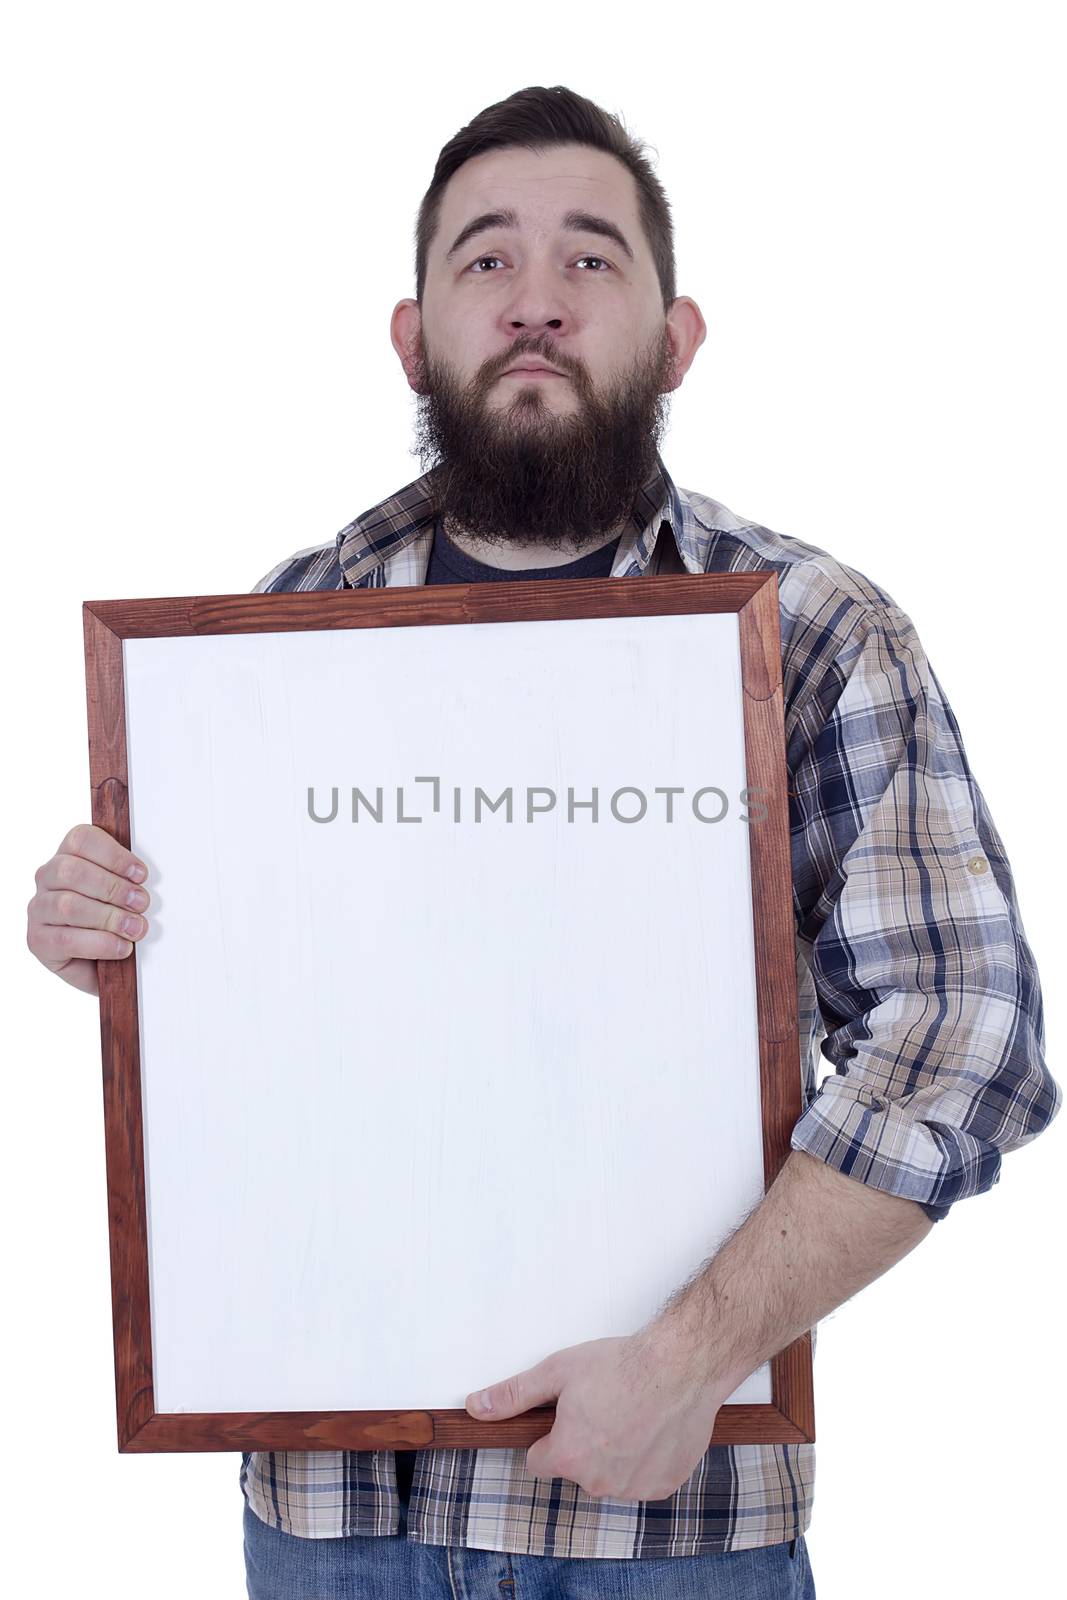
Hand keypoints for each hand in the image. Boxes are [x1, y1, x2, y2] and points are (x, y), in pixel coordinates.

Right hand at [26, 823, 150, 995]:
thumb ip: (129, 880)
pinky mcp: (38, 940)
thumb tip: (142, 882)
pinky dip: (99, 943)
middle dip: (113, 887)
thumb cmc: (115, 921)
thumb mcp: (124, 894)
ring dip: (109, 917)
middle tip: (141, 903)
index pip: (81, 840)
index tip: (141, 874)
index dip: (114, 855)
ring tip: (135, 928)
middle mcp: (47, 878)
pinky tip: (121, 947)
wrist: (103, 965)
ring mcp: (39, 909)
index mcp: (68, 856)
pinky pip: (65, 939)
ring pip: (67, 905)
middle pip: (71, 871)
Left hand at [463, 1329, 722, 1501]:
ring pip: (609, 1476)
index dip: (549, 1436)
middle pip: (576, 1469)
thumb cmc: (622, 1365)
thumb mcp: (558, 1371)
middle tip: (602, 1406)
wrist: (682, 1364)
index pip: (538, 1462)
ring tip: (630, 1414)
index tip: (566, 1414)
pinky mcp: (663, 1486)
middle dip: (583, 1444)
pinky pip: (641, 1479)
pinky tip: (651, 1428)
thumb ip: (514, 1395)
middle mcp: (599, 1482)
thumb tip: (477, 1408)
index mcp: (568, 1457)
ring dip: (614, 1454)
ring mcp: (633, 1488)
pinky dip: (644, 1460)